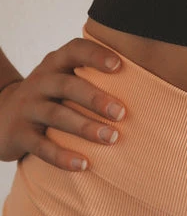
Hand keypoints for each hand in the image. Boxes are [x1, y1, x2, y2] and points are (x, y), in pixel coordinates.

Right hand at [0, 38, 126, 171]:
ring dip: (86, 128)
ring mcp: (28, 107)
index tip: (119, 66)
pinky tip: (84, 165)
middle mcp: (40, 81)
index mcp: (55, 63)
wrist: (0, 113)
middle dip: (96, 99)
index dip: (96, 55)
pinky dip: (63, 157)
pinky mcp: (19, 135)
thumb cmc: (49, 93)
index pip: (75, 51)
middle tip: (122, 113)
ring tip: (111, 138)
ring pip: (58, 116)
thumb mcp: (62, 75)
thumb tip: (143, 77)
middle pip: (68, 86)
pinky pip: (42, 147)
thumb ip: (90, 72)